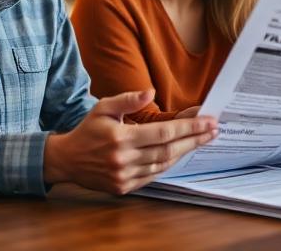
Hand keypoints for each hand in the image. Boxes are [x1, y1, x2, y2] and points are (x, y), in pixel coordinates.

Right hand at [44, 90, 217, 194]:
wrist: (67, 160)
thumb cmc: (88, 130)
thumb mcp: (104, 107)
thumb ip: (128, 99)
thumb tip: (151, 92)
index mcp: (120, 138)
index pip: (163, 133)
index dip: (188, 128)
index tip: (208, 121)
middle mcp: (123, 159)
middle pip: (168, 150)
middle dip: (194, 140)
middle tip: (214, 130)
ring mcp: (124, 176)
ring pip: (163, 165)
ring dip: (184, 152)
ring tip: (201, 140)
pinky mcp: (123, 187)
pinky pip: (153, 176)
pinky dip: (168, 165)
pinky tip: (179, 153)